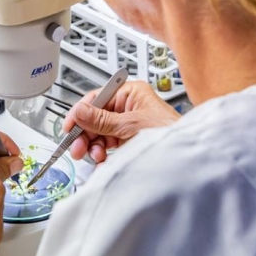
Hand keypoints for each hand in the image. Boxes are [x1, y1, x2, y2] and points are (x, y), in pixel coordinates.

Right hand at [62, 80, 179, 163]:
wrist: (187, 154)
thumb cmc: (169, 132)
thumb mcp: (130, 125)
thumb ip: (102, 120)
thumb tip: (80, 112)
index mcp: (130, 93)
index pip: (96, 98)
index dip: (80, 113)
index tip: (69, 127)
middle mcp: (129, 107)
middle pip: (96, 119)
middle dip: (86, 135)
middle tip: (78, 148)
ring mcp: (129, 124)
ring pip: (101, 135)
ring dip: (95, 147)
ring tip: (97, 156)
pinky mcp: (131, 140)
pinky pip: (109, 146)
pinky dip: (104, 156)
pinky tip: (104, 162)